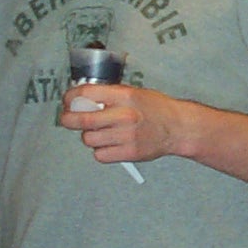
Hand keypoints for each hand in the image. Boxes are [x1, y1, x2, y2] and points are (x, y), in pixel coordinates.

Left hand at [59, 83, 184, 165]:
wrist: (179, 128)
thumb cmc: (157, 109)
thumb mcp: (135, 93)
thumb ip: (110, 96)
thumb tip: (82, 100)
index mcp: (125, 96)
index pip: (86, 94)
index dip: (71, 97)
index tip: (68, 101)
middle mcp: (124, 115)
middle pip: (82, 120)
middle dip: (69, 119)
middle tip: (68, 119)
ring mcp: (126, 136)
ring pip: (89, 139)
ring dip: (90, 136)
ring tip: (101, 132)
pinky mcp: (129, 153)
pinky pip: (100, 155)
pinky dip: (101, 151)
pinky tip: (110, 144)